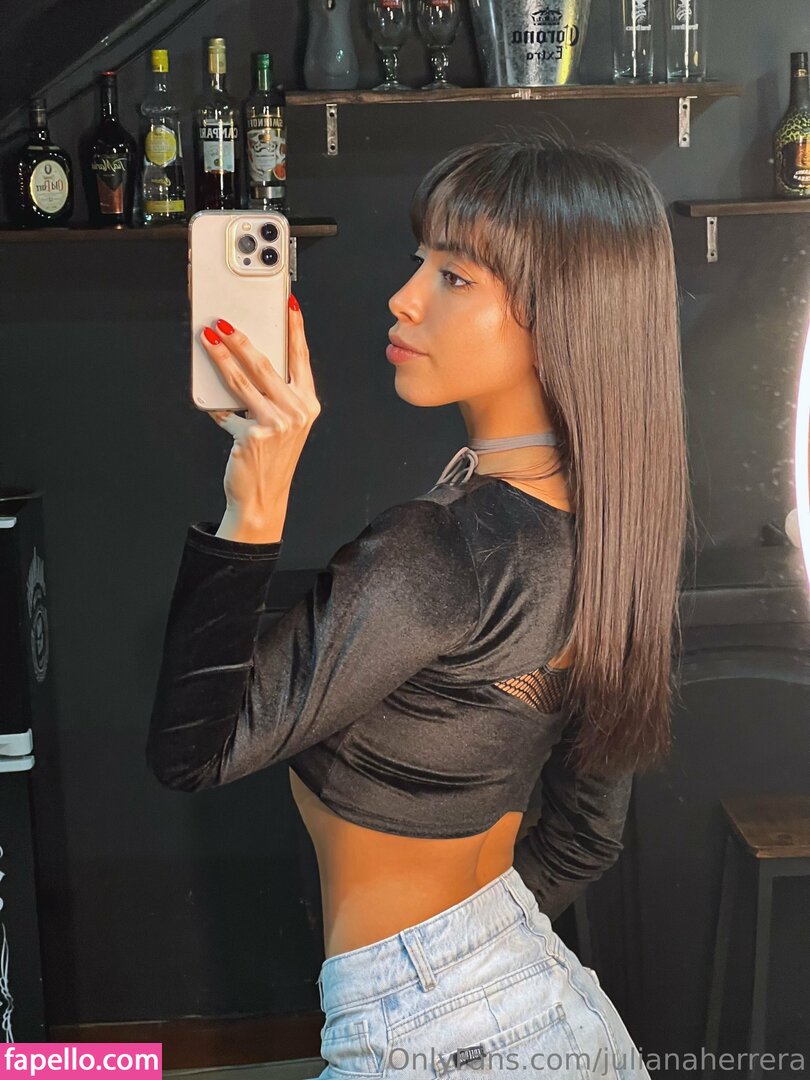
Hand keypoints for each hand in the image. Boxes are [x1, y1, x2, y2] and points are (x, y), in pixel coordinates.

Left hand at [201, 295, 320, 528]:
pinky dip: (215, 401)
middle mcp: (297, 412)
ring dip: (221, 356)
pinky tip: (205, 392)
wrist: (261, 497)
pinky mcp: (254, 435)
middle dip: (242, 338)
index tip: (288, 304)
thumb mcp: (280, 423)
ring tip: (207, 339)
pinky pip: (227, 409)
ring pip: (243, 380)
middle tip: (224, 321)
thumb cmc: (270, 459)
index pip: (301, 357)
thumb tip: (243, 359)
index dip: (294, 328)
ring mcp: (277, 424)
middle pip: (266, 364)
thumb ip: (270, 394)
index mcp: (307, 404)